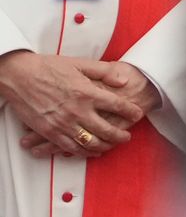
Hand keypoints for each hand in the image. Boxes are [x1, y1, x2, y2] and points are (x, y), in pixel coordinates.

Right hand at [0, 52, 148, 158]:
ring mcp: (63, 123)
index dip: (131, 111)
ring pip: (90, 143)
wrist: (18, 74)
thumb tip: (123, 80)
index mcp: (87, 93)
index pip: (118, 106)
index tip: (138, 114)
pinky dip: (83, 152)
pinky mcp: (49, 131)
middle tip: (127, 137)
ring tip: (111, 145)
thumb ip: (104, 72)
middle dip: (121, 136)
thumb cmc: (47, 67)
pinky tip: (90, 151)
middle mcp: (77, 110)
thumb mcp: (79, 64)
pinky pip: (70, 147)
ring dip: (105, 147)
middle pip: (107, 130)